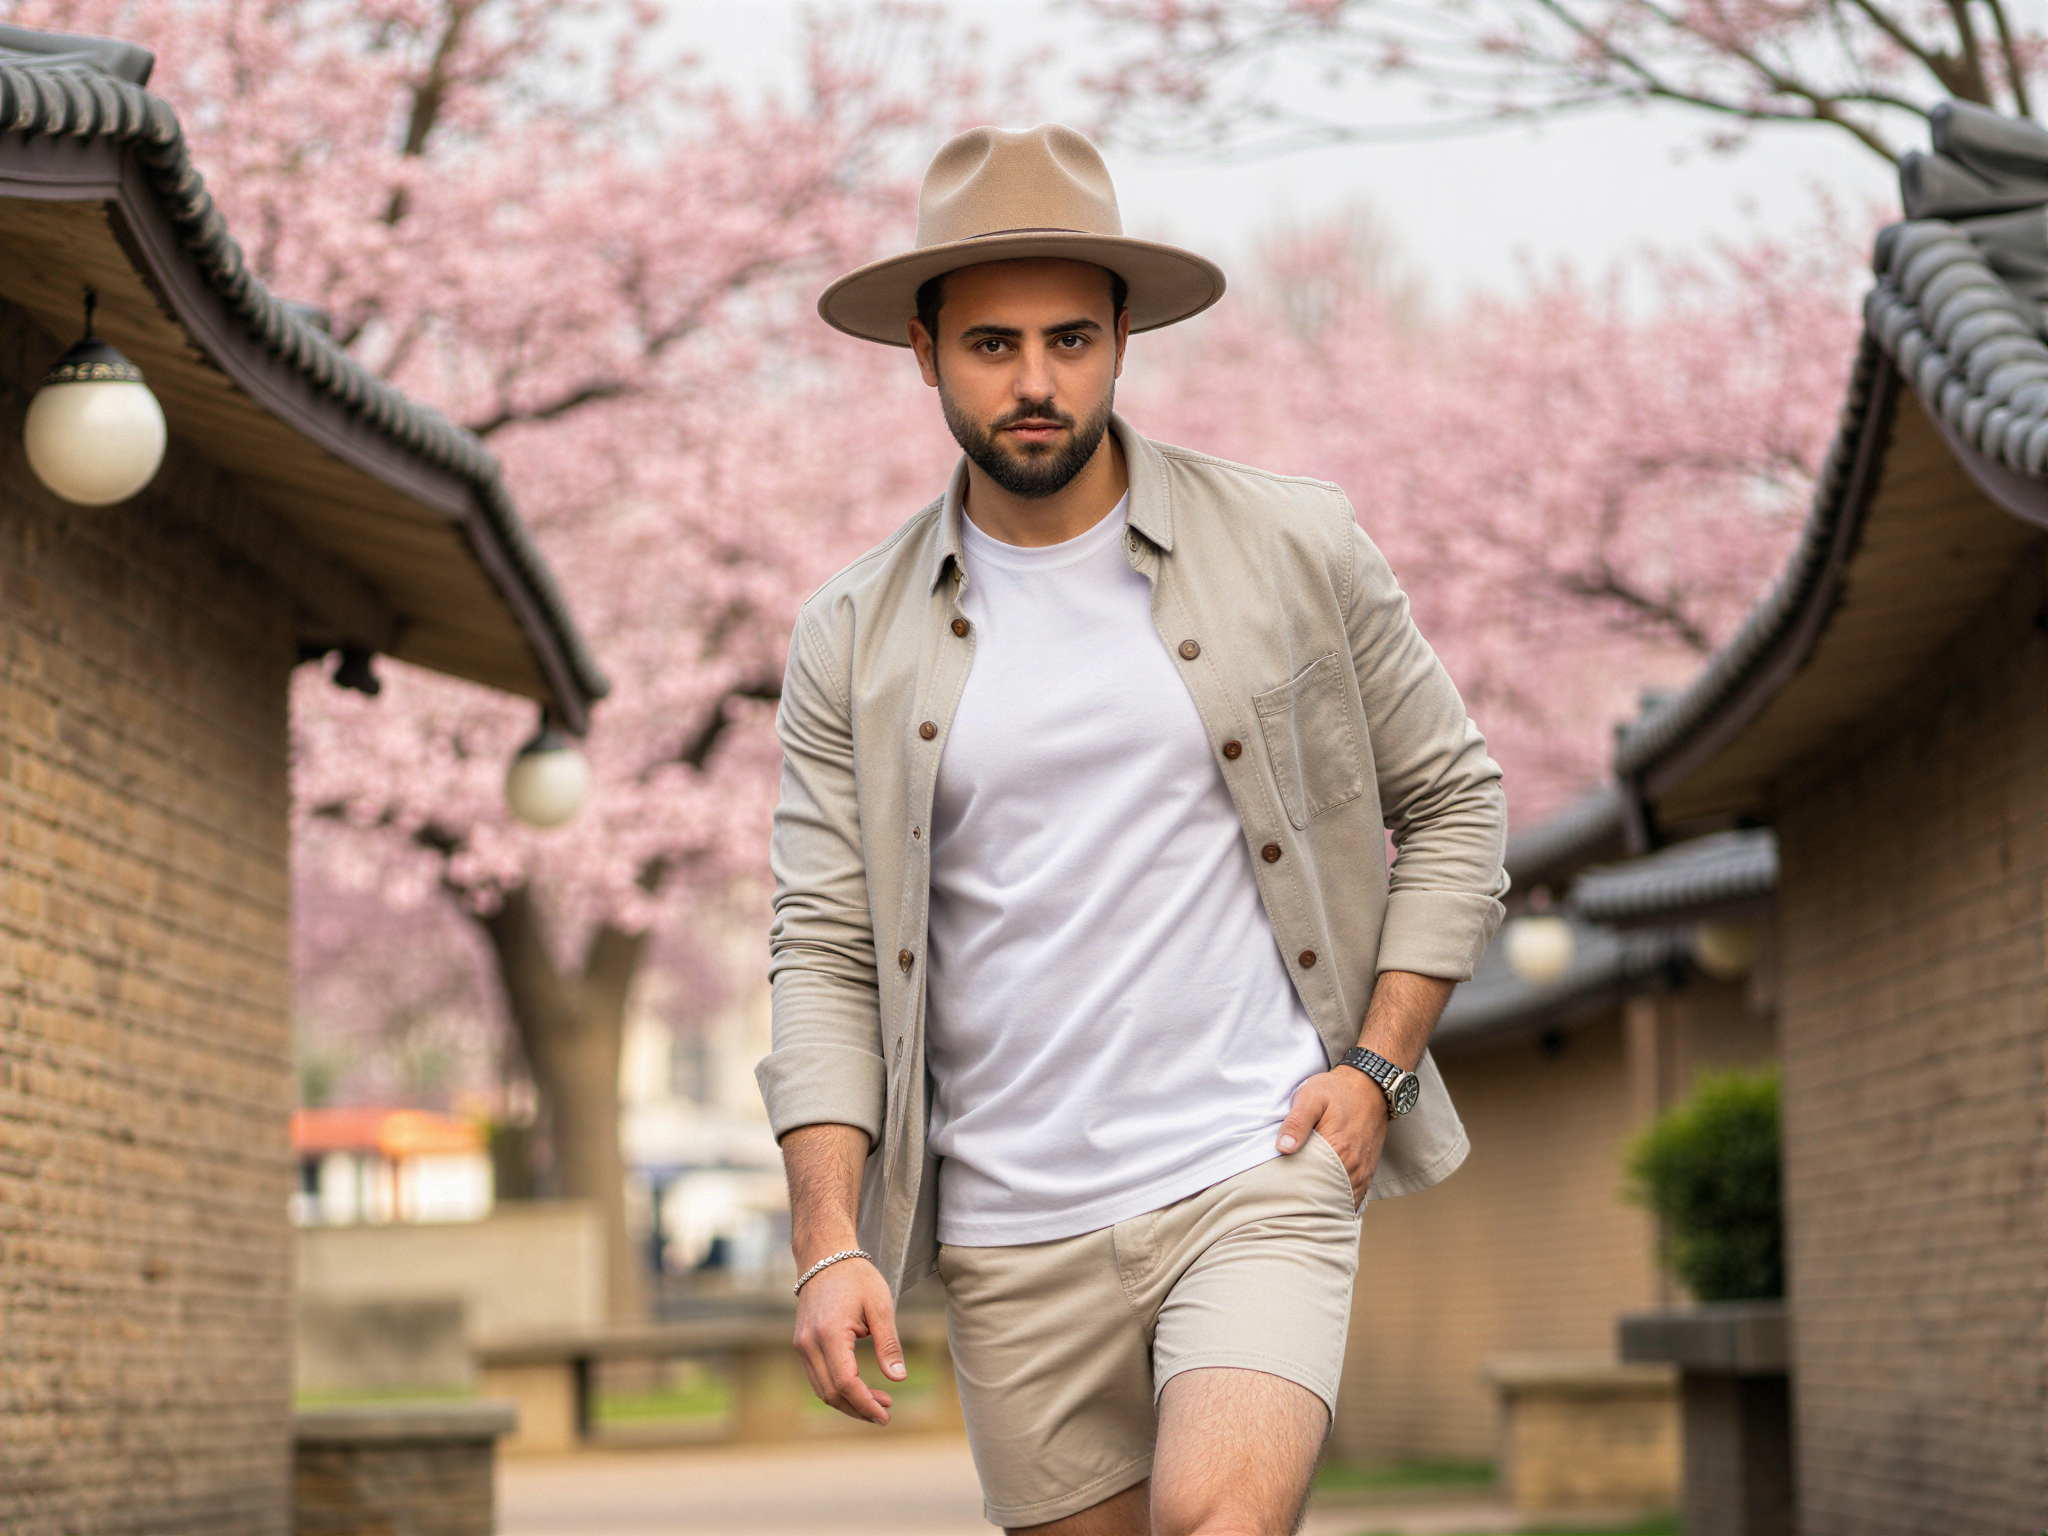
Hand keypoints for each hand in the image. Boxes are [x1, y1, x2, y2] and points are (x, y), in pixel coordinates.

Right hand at [792, 1255, 905, 1424]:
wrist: (825, 1256)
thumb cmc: (856, 1277)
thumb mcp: (880, 1306)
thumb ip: (889, 1344)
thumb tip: (899, 1379)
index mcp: (829, 1334)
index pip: (845, 1383)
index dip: (865, 1404)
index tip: (885, 1415)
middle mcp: (808, 1343)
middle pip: (831, 1393)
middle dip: (858, 1408)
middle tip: (885, 1412)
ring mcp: (801, 1345)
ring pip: (821, 1389)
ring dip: (848, 1402)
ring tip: (878, 1401)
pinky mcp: (802, 1344)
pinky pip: (817, 1377)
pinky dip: (837, 1389)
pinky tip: (859, 1387)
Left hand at [1277, 1067, 1387, 1207]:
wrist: (1369, 1085)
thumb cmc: (1336, 1090)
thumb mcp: (1311, 1097)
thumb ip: (1297, 1122)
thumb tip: (1283, 1147)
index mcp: (1338, 1150)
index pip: (1314, 1185)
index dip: (1296, 1191)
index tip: (1281, 1194)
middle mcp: (1354, 1165)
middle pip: (1329, 1196)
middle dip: (1310, 1203)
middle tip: (1289, 1205)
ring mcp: (1363, 1169)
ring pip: (1344, 1199)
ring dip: (1327, 1203)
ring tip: (1306, 1206)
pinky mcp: (1368, 1168)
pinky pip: (1357, 1194)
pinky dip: (1342, 1199)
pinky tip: (1326, 1200)